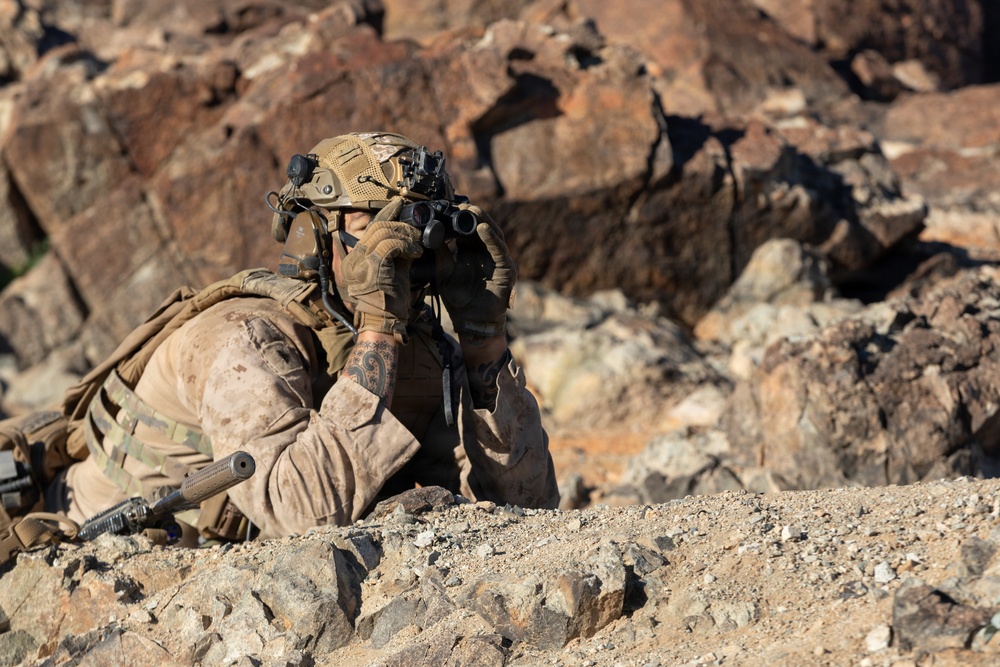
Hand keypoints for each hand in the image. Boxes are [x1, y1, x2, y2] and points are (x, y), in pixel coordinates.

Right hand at [342, 197, 423, 341]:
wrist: (384, 323)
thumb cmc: (388, 303)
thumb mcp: (389, 273)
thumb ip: (393, 254)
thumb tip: (408, 237)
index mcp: (354, 259)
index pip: (369, 229)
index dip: (386, 215)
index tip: (399, 205)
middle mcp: (354, 258)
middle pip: (376, 227)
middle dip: (399, 223)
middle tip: (415, 230)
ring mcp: (361, 262)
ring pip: (383, 232)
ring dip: (404, 235)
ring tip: (416, 244)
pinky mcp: (372, 267)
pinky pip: (390, 245)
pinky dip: (405, 245)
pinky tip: (415, 253)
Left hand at [437, 204, 515, 338]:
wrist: (471, 321)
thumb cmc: (458, 298)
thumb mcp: (444, 272)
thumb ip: (440, 254)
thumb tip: (428, 234)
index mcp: (470, 250)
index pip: (467, 228)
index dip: (458, 218)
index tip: (446, 208)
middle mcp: (485, 252)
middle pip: (481, 227)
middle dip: (471, 215)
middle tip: (460, 205)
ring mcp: (498, 259)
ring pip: (492, 234)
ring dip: (482, 221)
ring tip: (471, 211)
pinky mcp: (506, 269)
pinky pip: (499, 250)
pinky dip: (491, 238)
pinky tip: (482, 229)